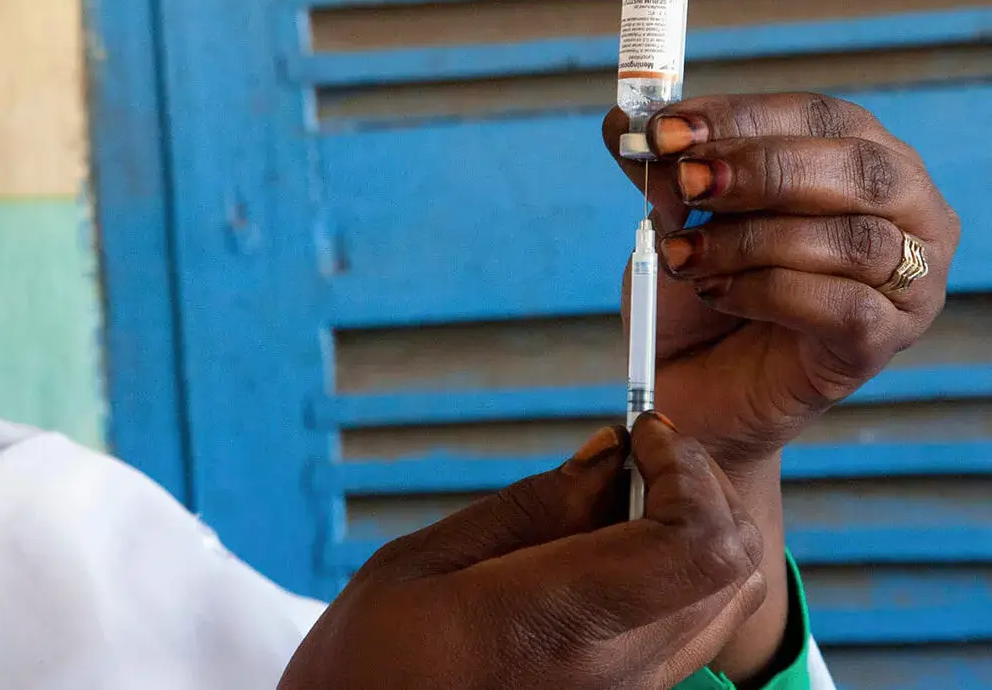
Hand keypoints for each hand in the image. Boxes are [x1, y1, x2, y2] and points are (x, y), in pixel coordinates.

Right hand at [280, 416, 766, 689]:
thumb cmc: (366, 667)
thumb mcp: (421, 563)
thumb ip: (531, 507)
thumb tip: (608, 455)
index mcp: (556, 623)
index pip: (700, 547)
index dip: (690, 473)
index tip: (644, 434)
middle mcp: (615, 672)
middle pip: (733, 571)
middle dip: (702, 491)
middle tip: (640, 455)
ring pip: (725, 604)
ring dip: (695, 533)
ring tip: (619, 501)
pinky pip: (691, 632)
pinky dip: (676, 574)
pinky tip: (607, 552)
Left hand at [603, 94, 959, 471]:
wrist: (692, 383)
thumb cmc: (700, 286)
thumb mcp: (675, 214)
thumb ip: (664, 167)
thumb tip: (627, 121)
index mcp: (861, 156)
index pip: (819, 115)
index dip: (741, 116)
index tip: (665, 130)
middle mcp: (907, 211)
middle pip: (857, 167)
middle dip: (760, 170)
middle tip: (686, 184)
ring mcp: (908, 281)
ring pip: (850, 239)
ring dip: (750, 240)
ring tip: (682, 253)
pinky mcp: (883, 341)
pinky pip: (840, 305)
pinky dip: (765, 292)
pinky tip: (716, 294)